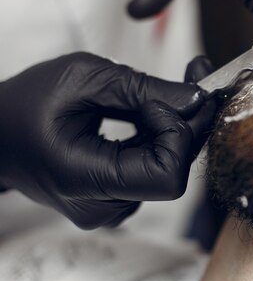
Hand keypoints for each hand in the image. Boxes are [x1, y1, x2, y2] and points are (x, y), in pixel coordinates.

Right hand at [0, 53, 215, 228]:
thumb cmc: (26, 102)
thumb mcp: (83, 77)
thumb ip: (143, 89)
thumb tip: (198, 98)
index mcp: (86, 182)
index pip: (168, 176)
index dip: (177, 135)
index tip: (159, 99)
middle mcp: (103, 206)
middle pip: (174, 169)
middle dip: (188, 120)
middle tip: (195, 73)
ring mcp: (110, 206)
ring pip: (169, 165)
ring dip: (175, 124)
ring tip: (163, 88)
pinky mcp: (116, 196)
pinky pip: (155, 165)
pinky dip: (161, 134)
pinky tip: (151, 107)